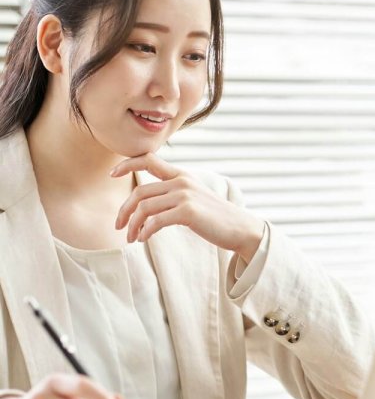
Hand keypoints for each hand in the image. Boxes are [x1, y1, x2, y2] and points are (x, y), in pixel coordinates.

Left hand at [112, 154, 264, 262]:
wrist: (239, 228)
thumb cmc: (215, 217)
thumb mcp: (194, 197)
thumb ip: (174, 193)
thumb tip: (149, 203)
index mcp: (181, 175)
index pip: (148, 159)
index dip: (126, 164)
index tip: (111, 174)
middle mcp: (181, 181)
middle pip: (140, 192)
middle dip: (124, 210)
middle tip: (118, 226)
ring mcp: (185, 195)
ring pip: (144, 208)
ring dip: (133, 225)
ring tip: (131, 238)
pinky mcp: (187, 212)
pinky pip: (156, 221)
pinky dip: (145, 232)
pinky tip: (143, 239)